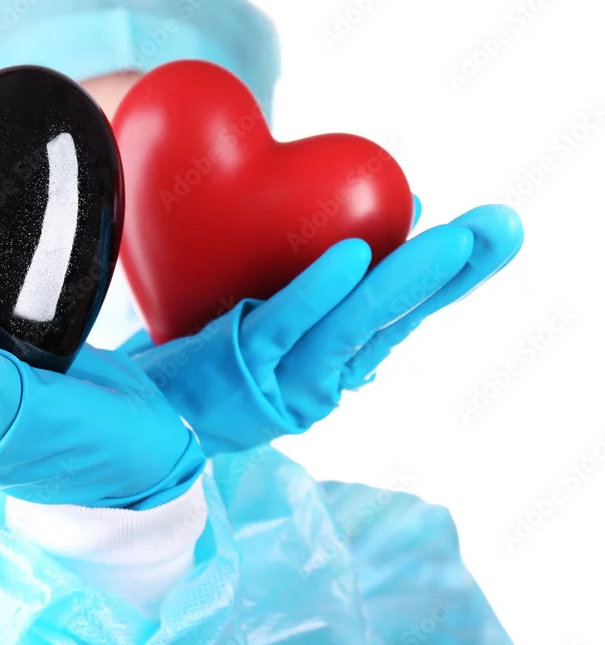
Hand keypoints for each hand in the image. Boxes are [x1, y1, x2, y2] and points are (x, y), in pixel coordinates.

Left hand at [129, 203, 522, 455]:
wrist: (143, 416)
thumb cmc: (209, 367)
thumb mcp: (277, 335)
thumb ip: (323, 304)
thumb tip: (364, 242)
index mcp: (334, 370)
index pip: (403, 321)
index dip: (450, 282)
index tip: (488, 238)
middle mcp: (321, 381)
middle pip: (395, 324)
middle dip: (452, 275)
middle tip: (500, 228)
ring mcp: (283, 379)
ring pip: (355, 327)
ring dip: (405, 280)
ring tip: (454, 239)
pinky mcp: (241, 370)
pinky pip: (285, 327)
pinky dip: (319, 293)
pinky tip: (351, 255)